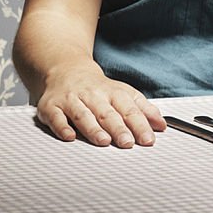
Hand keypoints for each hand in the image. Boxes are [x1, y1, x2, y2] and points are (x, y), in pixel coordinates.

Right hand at [36, 65, 166, 147]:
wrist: (65, 69)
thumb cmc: (97, 88)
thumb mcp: (122, 93)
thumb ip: (143, 109)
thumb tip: (161, 125)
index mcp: (112, 92)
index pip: (129, 109)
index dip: (139, 124)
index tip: (148, 139)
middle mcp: (92, 95)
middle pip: (107, 113)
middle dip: (118, 128)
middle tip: (127, 142)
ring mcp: (71, 100)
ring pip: (83, 115)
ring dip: (93, 128)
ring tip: (104, 140)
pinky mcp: (51, 106)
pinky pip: (56, 117)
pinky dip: (62, 127)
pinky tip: (69, 136)